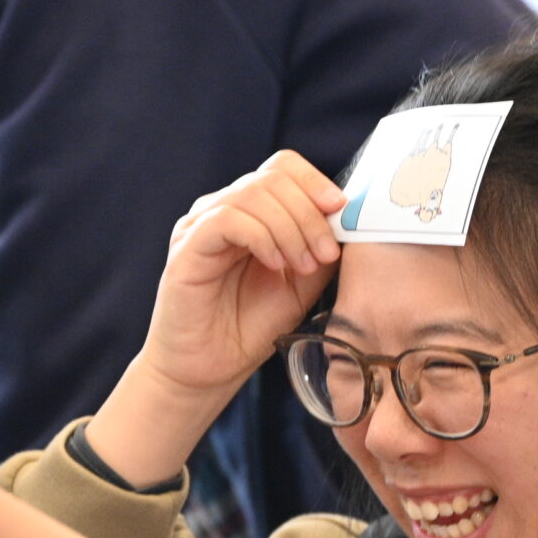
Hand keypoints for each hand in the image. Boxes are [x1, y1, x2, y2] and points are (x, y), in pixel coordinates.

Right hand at [138, 151, 344, 405]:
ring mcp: (201, 225)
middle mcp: (223, 209)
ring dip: (291, 228)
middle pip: (272, 177)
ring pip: (253, 193)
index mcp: (251, 212)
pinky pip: (228, 219)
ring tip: (303, 265)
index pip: (283, 168)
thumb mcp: (303, 283)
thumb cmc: (250, 326)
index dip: (315, 182)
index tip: (340, 211)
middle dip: (310, 212)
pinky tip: (275, 264)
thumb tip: (350, 220)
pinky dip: (262, 237)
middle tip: (326, 253)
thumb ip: (323, 247)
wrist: (209, 369)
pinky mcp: (187, 246)